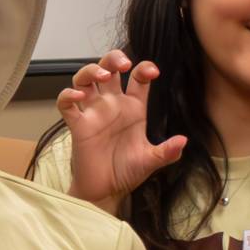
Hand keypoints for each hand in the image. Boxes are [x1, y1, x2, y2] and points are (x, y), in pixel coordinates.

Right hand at [55, 50, 186, 207]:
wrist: (106, 191)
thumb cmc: (126, 172)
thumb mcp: (151, 160)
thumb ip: (167, 152)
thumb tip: (183, 141)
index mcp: (133, 108)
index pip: (137, 78)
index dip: (144, 69)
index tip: (152, 72)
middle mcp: (112, 105)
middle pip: (108, 69)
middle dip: (113, 59)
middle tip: (122, 63)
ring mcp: (93, 113)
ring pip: (84, 80)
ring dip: (90, 71)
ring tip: (102, 75)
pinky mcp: (77, 125)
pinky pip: (66, 104)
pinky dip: (68, 96)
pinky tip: (78, 96)